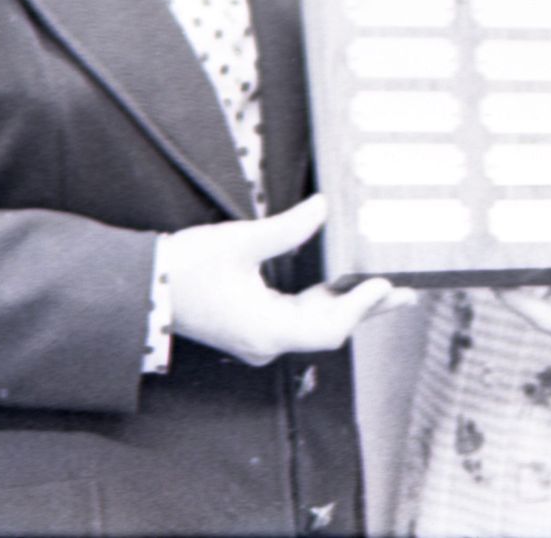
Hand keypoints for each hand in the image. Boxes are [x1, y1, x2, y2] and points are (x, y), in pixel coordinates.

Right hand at [162, 195, 415, 365]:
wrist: (143, 289)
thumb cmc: (186, 269)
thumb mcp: (239, 241)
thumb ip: (288, 228)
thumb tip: (324, 207)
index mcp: (266, 330)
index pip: (329, 327)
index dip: (361, 307)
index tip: (386, 283)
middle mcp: (267, 343)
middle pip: (329, 330)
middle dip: (367, 309)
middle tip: (407, 292)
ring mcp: (260, 338)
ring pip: (315, 326)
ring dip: (348, 307)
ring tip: (384, 288)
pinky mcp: (253, 328)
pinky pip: (298, 320)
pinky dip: (323, 304)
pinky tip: (342, 286)